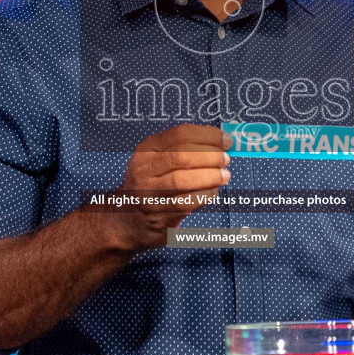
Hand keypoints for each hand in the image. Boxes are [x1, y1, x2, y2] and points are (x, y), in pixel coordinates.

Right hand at [102, 124, 231, 252]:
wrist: (127, 219)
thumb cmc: (152, 184)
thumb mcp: (158, 160)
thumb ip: (185, 150)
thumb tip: (221, 144)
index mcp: (147, 149)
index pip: (180, 134)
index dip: (208, 136)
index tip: (226, 140)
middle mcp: (144, 169)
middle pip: (182, 156)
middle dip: (210, 157)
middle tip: (226, 160)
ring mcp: (148, 194)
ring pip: (183, 180)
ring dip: (210, 176)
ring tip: (224, 176)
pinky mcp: (158, 215)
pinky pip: (186, 203)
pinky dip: (205, 195)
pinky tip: (213, 192)